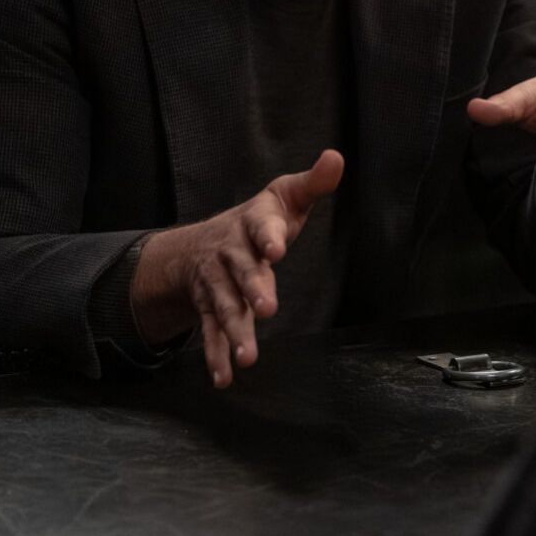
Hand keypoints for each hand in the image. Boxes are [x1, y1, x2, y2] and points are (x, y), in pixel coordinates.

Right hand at [131, 149, 342, 387]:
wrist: (197, 245)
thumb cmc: (256, 221)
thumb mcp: (283, 197)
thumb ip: (313, 183)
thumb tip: (337, 157)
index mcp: (251, 224)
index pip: (261, 228)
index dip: (268, 237)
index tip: (278, 248)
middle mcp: (231, 255)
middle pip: (241, 273)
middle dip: (253, 289)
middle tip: (269, 308)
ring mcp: (218, 285)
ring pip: (225, 308)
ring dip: (234, 333)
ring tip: (248, 358)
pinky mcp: (210, 310)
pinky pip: (211, 333)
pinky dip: (216, 356)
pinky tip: (225, 378)